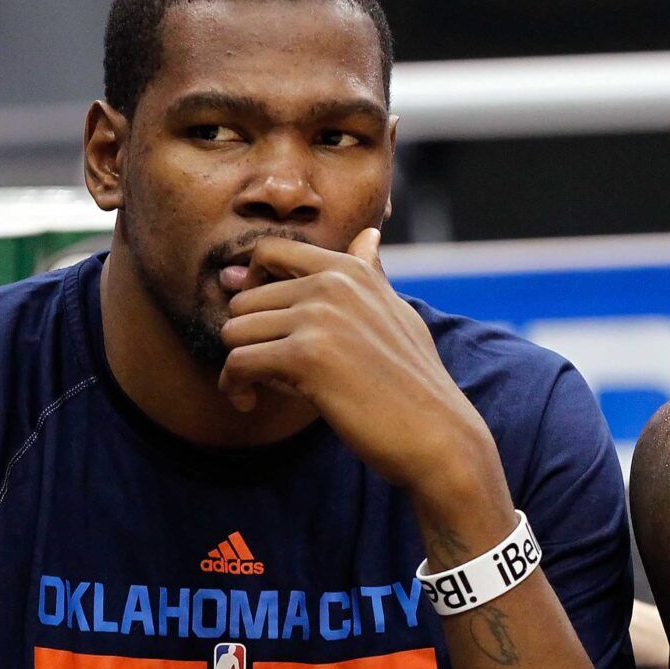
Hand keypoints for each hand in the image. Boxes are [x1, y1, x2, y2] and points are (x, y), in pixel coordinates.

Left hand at [218, 231, 496, 493]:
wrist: (436, 434)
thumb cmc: (415, 381)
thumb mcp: (397, 313)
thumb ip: (372, 274)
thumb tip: (368, 234)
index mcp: (350, 270)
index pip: (270, 251)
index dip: (252, 285)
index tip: (262, 322)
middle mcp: (332, 283)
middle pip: (244, 299)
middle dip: (249, 338)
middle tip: (269, 371)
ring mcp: (319, 317)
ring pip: (235, 331)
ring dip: (240, 365)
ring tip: (263, 388)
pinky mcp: (305, 356)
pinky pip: (237, 363)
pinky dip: (233, 387)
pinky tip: (247, 403)